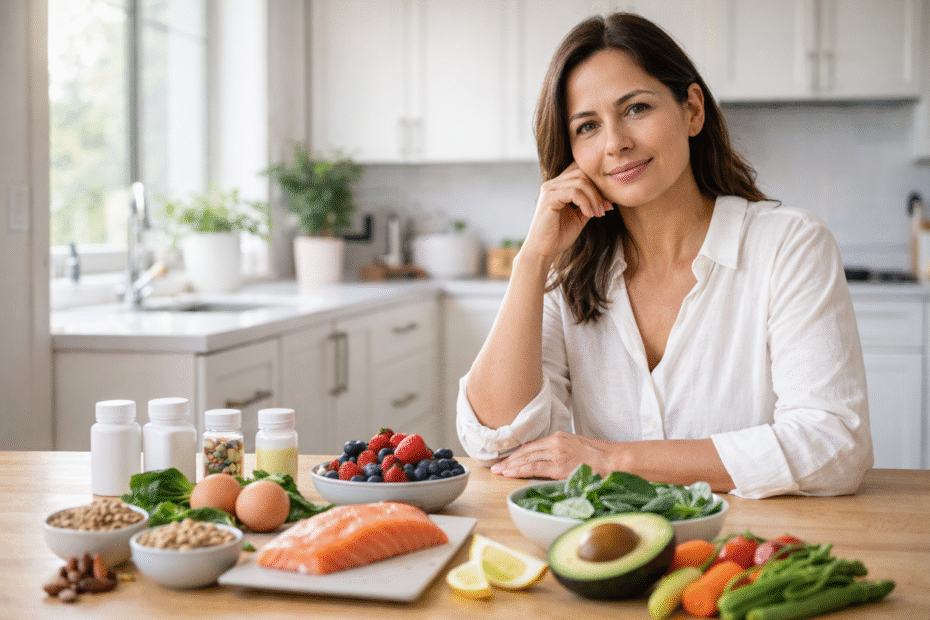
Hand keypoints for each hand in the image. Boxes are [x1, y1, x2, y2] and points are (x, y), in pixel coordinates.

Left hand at [490, 430, 614, 479]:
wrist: (616, 460)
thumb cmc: (602, 457)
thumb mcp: (579, 448)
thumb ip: (563, 451)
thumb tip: (552, 461)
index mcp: (560, 437)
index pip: (533, 445)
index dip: (518, 453)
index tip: (508, 460)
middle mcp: (556, 442)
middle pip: (526, 451)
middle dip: (510, 459)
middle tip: (497, 466)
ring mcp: (557, 454)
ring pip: (527, 459)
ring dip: (511, 465)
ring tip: (499, 471)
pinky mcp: (560, 466)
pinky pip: (534, 468)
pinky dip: (519, 470)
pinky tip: (510, 474)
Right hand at [521, 162, 612, 261]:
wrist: (544, 251)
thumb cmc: (559, 236)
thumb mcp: (579, 217)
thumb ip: (589, 205)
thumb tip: (608, 200)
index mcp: (559, 187)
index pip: (581, 173)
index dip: (598, 185)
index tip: (608, 204)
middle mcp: (552, 184)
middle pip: (582, 173)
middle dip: (598, 190)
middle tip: (605, 208)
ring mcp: (550, 190)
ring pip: (580, 182)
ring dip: (594, 198)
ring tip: (598, 214)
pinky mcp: (549, 198)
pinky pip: (573, 193)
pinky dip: (585, 203)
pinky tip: (589, 215)